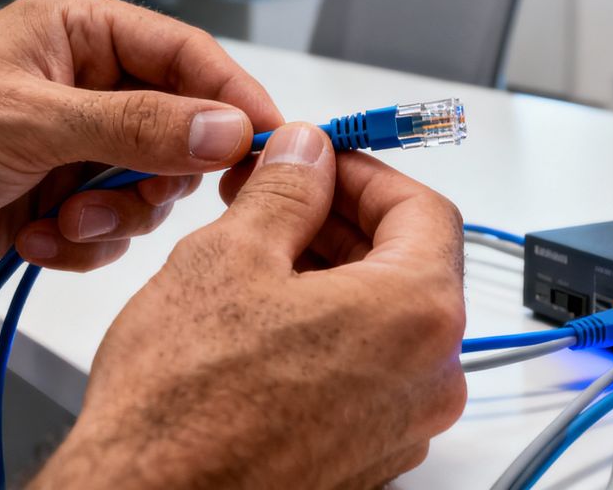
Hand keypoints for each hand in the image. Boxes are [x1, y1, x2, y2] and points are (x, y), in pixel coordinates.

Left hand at [0, 0, 281, 286]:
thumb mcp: (32, 122)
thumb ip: (137, 127)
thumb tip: (223, 128)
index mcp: (81, 32)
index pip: (188, 55)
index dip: (233, 99)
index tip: (270, 142)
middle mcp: (86, 83)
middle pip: (181, 128)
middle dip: (157, 176)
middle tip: (134, 199)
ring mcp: (77, 143)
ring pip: (152, 186)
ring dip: (113, 217)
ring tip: (61, 221)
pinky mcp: (63, 195)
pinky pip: (115, 226)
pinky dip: (84, 243)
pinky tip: (35, 237)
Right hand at [34, 122, 467, 488]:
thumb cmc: (184, 404)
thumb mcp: (231, 255)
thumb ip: (288, 189)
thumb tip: (307, 155)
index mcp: (415, 315)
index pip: (424, 209)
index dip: (364, 173)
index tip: (320, 162)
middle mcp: (428, 379)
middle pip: (410, 265)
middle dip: (343, 221)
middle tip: (280, 197)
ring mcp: (401, 426)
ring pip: (385, 321)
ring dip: (333, 275)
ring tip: (259, 253)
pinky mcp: (365, 458)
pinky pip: (367, 373)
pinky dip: (329, 332)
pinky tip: (264, 318)